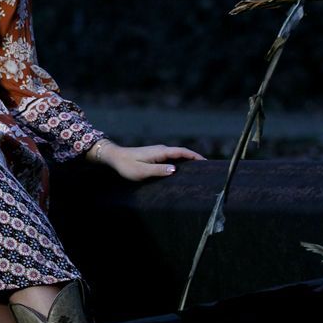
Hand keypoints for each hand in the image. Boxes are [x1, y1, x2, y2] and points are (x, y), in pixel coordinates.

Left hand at [87, 139, 205, 180]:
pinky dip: (181, 163)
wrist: (115, 157)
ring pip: (178, 156)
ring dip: (189, 162)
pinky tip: (183, 171)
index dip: (196, 157)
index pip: (183, 152)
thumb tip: (175, 170)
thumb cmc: (127, 166)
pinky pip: (172, 158)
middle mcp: (162, 150)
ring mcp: (159, 152)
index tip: (207, 163)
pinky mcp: (155, 156)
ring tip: (199, 171)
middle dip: (196, 159)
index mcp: (161, 152)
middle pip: (183, 153)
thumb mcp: (142, 171)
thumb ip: (158, 171)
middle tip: (207, 169)